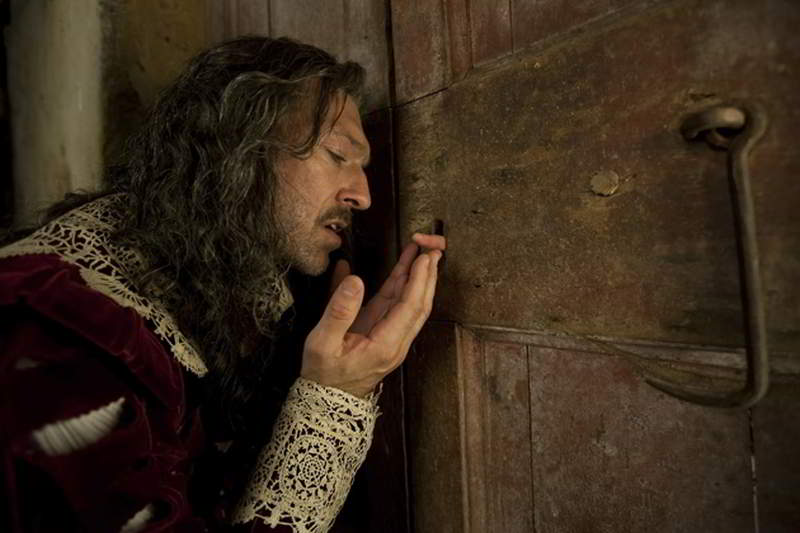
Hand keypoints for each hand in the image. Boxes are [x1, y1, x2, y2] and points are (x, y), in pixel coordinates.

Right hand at [301, 234, 445, 396]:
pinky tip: (401, 267)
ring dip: (418, 279)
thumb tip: (354, 279)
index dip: (418, 280)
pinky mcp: (384, 335)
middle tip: (432, 249)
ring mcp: (393, 340)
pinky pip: (397, 307)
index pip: (409, 307)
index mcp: (385, 346)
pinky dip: (402, 286)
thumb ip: (339, 311)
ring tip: (422, 253)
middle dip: (427, 275)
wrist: (327, 403)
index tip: (424, 257)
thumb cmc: (323, 375)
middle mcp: (396, 343)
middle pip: (419, 305)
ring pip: (412, 305)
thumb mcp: (322, 343)